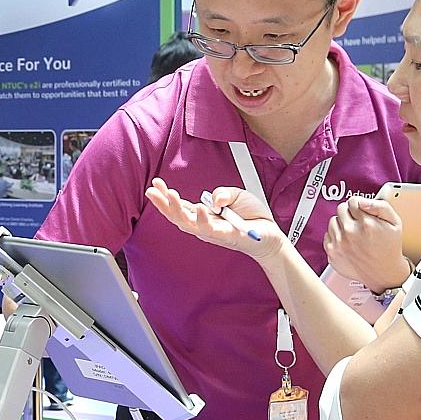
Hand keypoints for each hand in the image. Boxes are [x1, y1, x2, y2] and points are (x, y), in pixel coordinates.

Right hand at [144, 178, 282, 260]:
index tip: (155, 183)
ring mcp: (212, 232)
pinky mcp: (224, 236)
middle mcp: (203, 224)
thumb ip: (223, 193)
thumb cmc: (252, 216)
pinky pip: (209, 229)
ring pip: (188, 223)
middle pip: (177, 216)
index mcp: (203, 215)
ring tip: (170, 195)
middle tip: (151, 191)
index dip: (166, 196)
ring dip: (177, 209)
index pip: (180, 206)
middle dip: (162, 204)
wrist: (269, 234)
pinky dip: (202, 218)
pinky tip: (198, 208)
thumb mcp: (236, 195)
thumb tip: (214, 199)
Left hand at [324, 197, 410, 292]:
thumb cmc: (389, 247)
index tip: (363, 212)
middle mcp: (351, 233)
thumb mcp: (394, 222)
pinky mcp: (332, 252)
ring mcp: (339, 243)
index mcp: (367, 224)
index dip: (359, 205)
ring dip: (341, 224)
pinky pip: (327, 234)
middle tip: (359, 223)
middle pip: (341, 209)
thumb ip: (380, 206)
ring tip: (354, 233)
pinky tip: (347, 242)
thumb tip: (362, 201)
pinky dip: (336, 236)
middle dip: (350, 213)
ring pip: (333, 221)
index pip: (353, 201)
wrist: (383, 272)